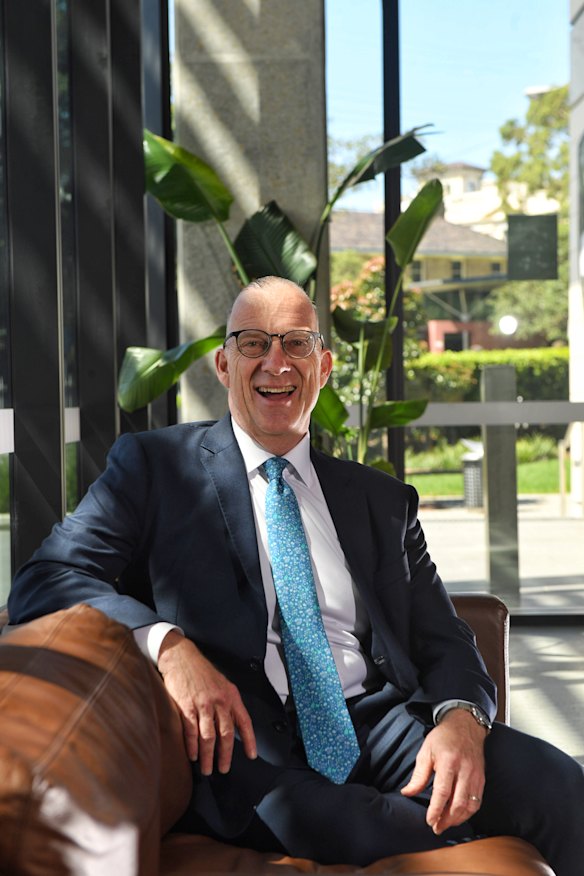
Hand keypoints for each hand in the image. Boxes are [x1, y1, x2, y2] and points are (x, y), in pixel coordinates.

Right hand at [157, 631, 256, 774]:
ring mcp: (203, 704)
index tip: (251, 755)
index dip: (249, 740)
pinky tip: (193, 755)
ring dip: (208, 756)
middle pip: (226, 734)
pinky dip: (192, 747)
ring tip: (207, 768)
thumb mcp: (222, 684)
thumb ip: (228, 703)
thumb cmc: (201, 672)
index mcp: (231, 696)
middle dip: (225, 755)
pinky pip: (191, 731)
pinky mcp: (186, 706)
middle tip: (223, 768)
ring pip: (208, 736)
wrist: (182, 657)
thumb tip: (233, 724)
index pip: (244, 721)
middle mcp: (219, 701)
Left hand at [400, 708, 486, 834]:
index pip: (443, 792)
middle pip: (458, 803)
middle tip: (437, 828)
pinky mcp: (482, 779)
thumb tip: (407, 792)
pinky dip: (468, 813)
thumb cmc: (443, 737)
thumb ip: (418, 775)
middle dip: (447, 820)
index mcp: (449, 762)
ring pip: (470, 806)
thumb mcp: (426, 751)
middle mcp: (465, 770)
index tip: (429, 821)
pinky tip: (458, 816)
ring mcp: (476, 776)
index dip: (436, 810)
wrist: (465, 725)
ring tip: (446, 824)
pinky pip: (477, 802)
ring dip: (458, 819)